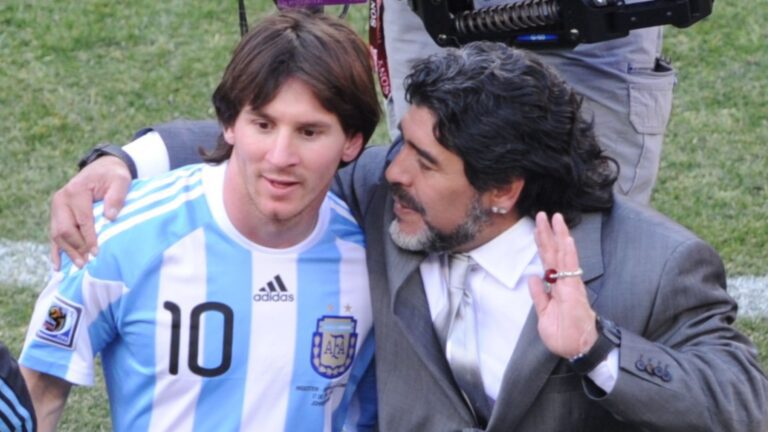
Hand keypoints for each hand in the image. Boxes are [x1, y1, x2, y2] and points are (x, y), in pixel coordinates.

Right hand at [49, 156, 130, 269]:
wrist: (102, 168)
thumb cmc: (113, 176)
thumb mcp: (120, 180)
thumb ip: (117, 196)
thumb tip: (110, 217)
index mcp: (76, 191)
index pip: (82, 220)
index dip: (89, 238)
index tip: (96, 253)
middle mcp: (61, 200)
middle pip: (65, 229)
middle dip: (76, 247)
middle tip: (87, 263)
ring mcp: (57, 208)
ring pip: (57, 234)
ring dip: (67, 251)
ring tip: (79, 266)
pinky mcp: (57, 214)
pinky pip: (54, 234)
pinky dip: (56, 250)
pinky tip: (57, 265)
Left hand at [528, 212, 597, 358]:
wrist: (578, 349)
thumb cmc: (563, 334)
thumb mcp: (543, 315)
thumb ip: (539, 296)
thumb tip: (533, 278)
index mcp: (555, 286)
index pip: (547, 260)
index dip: (542, 243)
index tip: (537, 227)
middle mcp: (563, 282)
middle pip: (554, 253)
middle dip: (548, 233)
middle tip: (544, 213)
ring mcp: (570, 284)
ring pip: (563, 255)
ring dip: (559, 236)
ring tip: (556, 218)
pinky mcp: (575, 291)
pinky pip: (571, 269)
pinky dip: (569, 253)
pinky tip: (567, 240)